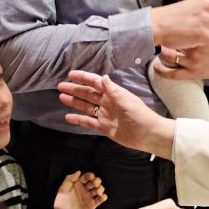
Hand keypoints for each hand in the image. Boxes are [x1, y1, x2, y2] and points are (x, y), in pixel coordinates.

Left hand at [49, 171, 106, 208]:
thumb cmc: (61, 205)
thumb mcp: (62, 190)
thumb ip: (69, 179)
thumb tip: (79, 172)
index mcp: (77, 185)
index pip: (86, 177)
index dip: (90, 175)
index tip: (91, 177)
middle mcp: (84, 190)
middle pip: (94, 181)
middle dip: (96, 181)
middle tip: (95, 184)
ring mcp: (88, 197)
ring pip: (99, 189)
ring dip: (101, 188)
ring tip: (98, 192)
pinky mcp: (92, 205)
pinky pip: (100, 199)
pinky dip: (103, 197)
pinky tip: (102, 197)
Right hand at [58, 71, 175, 158]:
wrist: (147, 134)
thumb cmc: (139, 114)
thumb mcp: (126, 100)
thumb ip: (112, 90)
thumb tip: (102, 77)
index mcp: (113, 93)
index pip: (95, 83)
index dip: (84, 78)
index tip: (71, 74)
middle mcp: (107, 102)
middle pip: (88, 94)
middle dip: (75, 89)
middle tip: (60, 86)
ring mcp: (104, 115)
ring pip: (86, 106)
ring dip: (74, 102)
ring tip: (61, 97)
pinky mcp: (103, 127)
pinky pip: (88, 122)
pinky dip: (78, 120)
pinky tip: (68, 117)